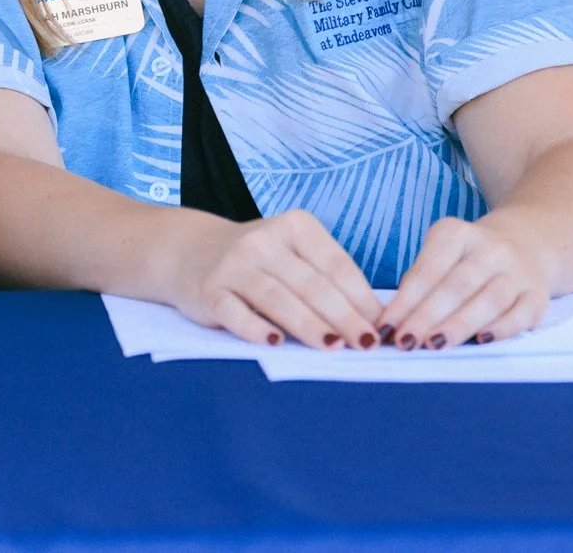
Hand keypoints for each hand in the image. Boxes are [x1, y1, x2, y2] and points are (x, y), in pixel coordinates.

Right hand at [169, 209, 382, 350]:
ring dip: (308, 325)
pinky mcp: (208, 291)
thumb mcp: (295, 256)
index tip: (379, 327)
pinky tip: (276, 343)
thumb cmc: (260, 262)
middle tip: (365, 343)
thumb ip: (327, 281)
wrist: (193, 253)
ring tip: (333, 347)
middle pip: (310, 284)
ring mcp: (233, 264)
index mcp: (294, 226)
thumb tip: (370, 321)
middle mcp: (262, 240)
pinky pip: (235, 312)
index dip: (361, 297)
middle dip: (343, 316)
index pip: (335, 264)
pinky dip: (256, 329)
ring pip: (277, 298)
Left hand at [379, 215, 547, 350]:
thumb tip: (394, 321)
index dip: (406, 300)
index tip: (386, 326)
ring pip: (488, 300)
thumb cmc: (468, 258)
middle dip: (427, 316)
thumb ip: (421, 282)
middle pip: (456, 286)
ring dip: (459, 325)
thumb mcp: (442, 253)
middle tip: (405, 341)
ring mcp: (517, 272)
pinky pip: (519, 315)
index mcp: (457, 234)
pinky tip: (479, 342)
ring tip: (434, 345)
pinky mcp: (537, 296)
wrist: (527, 244)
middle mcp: (490, 249)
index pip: (428, 270)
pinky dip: (500, 330)